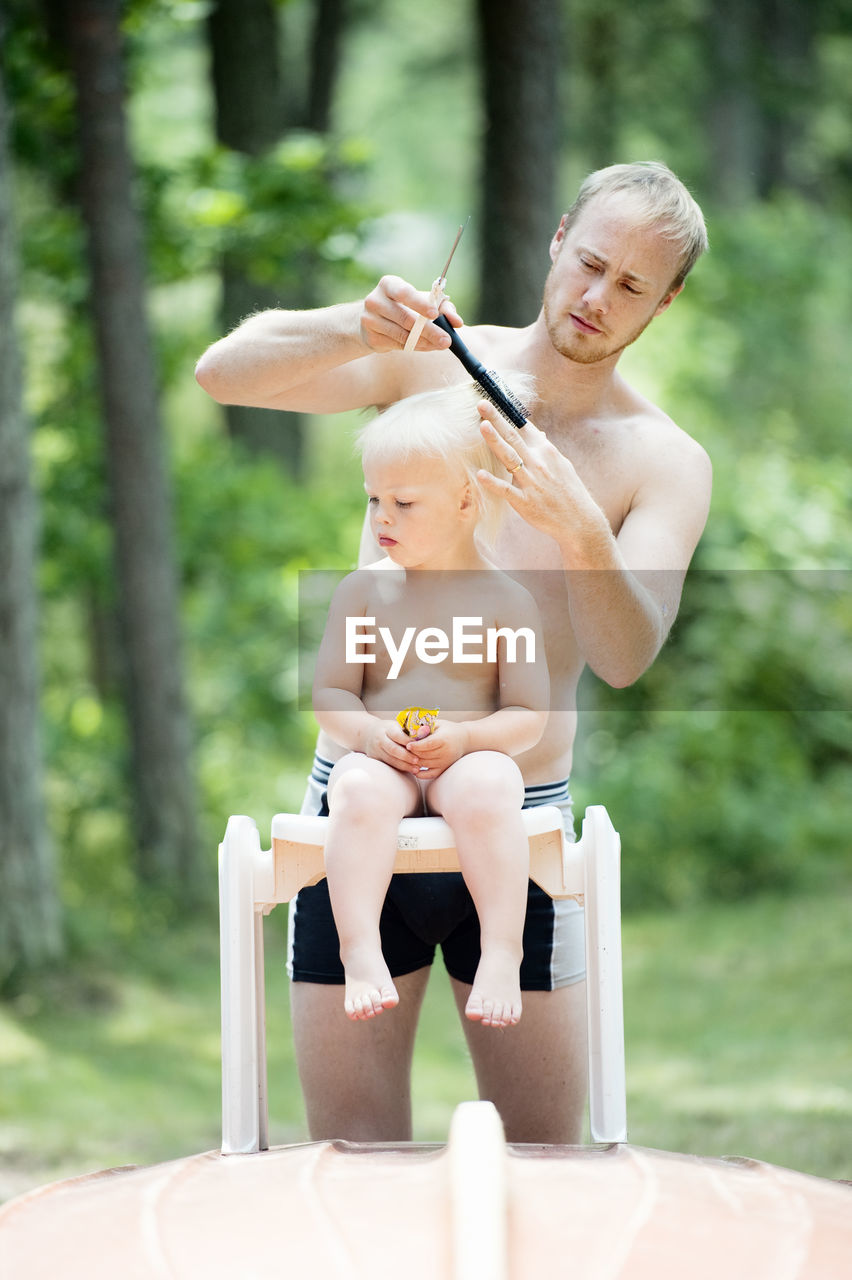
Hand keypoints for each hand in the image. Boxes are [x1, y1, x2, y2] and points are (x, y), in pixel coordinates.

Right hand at [360, 276, 463, 352]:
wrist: (372, 321)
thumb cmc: (404, 306)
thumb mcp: (422, 301)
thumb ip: (443, 307)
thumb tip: (457, 322)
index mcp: (389, 284)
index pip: (404, 293)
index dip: (420, 304)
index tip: (435, 314)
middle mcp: (375, 300)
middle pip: (405, 318)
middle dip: (429, 331)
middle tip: (446, 340)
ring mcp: (370, 320)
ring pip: (402, 335)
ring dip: (424, 342)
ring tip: (439, 344)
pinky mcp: (371, 338)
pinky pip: (398, 345)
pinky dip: (415, 347)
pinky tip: (426, 346)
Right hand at [361, 718, 421, 771]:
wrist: (367, 733)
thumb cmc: (388, 729)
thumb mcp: (396, 725)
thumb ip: (408, 730)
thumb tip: (426, 734)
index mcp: (387, 729)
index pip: (397, 735)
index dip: (407, 741)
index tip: (419, 746)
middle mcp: (380, 739)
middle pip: (393, 749)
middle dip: (406, 756)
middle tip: (418, 761)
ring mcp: (377, 750)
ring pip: (391, 759)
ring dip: (404, 765)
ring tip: (416, 769)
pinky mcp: (376, 758)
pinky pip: (389, 764)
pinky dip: (400, 768)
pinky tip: (409, 770)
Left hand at [405, 720, 468, 779]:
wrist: (464, 739)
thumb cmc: (448, 729)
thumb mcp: (438, 724)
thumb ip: (425, 727)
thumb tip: (409, 731)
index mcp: (444, 739)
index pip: (428, 744)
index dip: (417, 746)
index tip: (408, 745)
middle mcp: (446, 752)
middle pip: (425, 755)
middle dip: (413, 753)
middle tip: (403, 750)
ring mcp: (445, 762)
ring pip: (425, 764)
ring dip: (414, 761)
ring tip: (407, 757)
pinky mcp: (444, 768)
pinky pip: (430, 774)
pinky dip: (421, 773)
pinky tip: (414, 768)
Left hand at [476, 401, 605, 547]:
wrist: (580, 521)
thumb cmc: (570, 492)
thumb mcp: (562, 466)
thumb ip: (547, 450)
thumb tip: (540, 434)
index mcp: (546, 451)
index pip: (524, 427)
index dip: (507, 413)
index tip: (493, 400)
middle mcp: (538, 463)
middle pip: (514, 437)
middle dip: (497, 419)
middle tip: (481, 403)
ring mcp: (531, 482)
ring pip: (509, 457)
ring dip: (495, 441)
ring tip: (483, 426)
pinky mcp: (525, 502)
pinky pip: (506, 490)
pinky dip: (493, 482)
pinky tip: (480, 474)